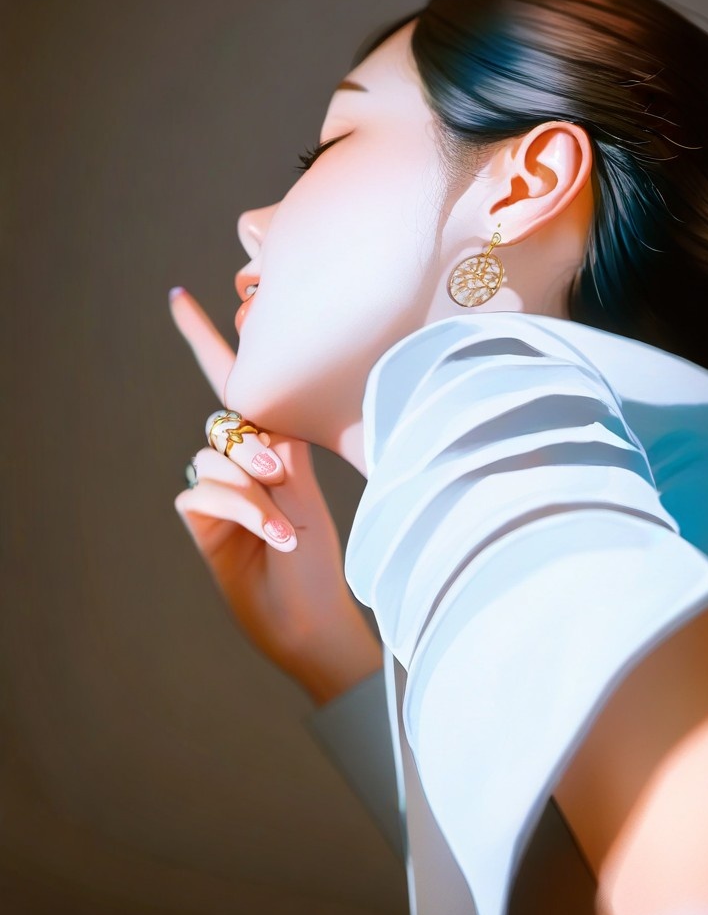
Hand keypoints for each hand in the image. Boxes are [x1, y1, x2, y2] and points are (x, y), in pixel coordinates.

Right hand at [169, 287, 381, 701]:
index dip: (206, 342)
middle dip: (248, 445)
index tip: (179, 296)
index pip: (236, 388)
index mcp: (274, 449)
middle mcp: (243, 467)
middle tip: (279, 475)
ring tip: (284, 525)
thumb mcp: (306, 493)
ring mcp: (220, 495)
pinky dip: (237, 510)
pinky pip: (199, 493)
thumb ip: (281, 448)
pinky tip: (271, 537)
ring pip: (211, 458)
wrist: (311, 618)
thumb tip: (265, 416)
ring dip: (249, 491)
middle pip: (221, 423)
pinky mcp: (203, 525)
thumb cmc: (322, 560)